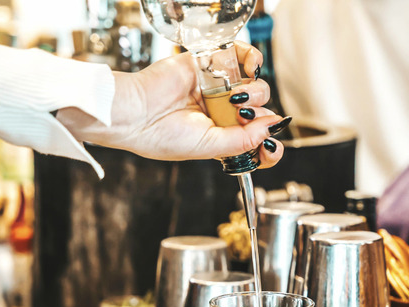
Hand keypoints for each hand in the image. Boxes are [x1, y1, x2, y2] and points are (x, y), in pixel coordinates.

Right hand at [57, 41, 285, 168]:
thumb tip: (271, 129)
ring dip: (256, 91)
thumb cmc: (160, 136)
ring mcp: (218, 89)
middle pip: (261, 112)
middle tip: (243, 117)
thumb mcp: (209, 147)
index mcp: (222, 137)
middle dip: (261, 116)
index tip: (273, 146)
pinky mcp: (211, 65)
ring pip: (256, 86)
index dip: (271, 143)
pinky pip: (242, 57)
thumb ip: (243, 140)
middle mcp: (223, 113)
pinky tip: (247, 69)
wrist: (136, 113)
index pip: (258, 141)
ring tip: (236, 97)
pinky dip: (252, 60)